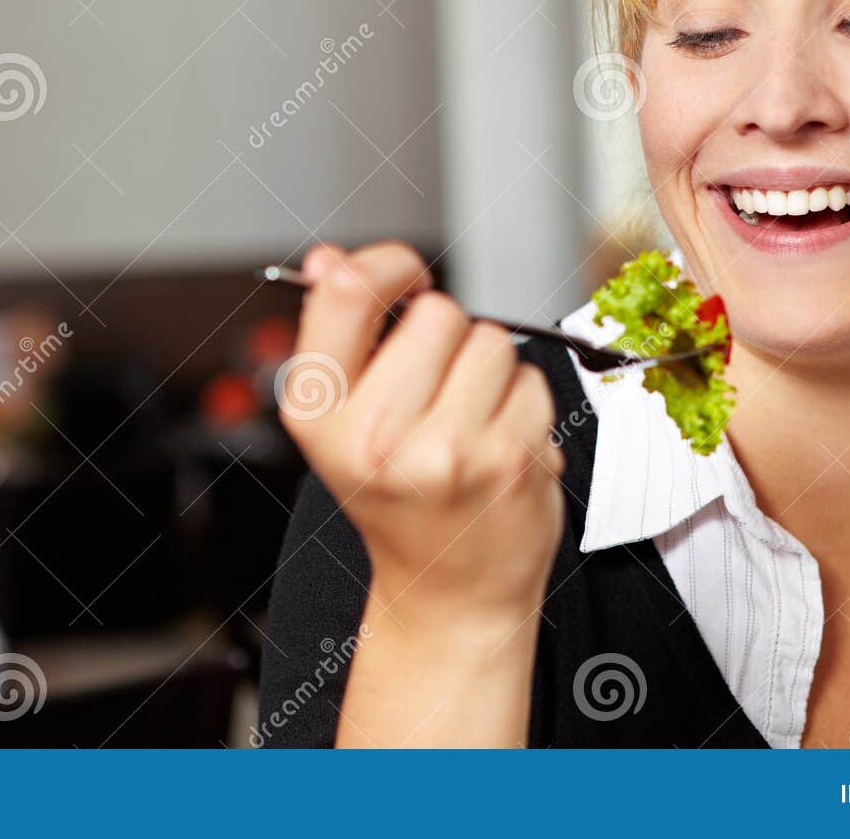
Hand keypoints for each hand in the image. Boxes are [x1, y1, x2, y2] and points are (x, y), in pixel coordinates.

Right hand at [280, 241, 564, 626]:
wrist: (450, 590)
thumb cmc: (400, 496)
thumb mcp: (345, 417)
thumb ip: (340, 331)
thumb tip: (327, 259)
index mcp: (318, 414)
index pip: (349, 290)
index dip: (389, 266)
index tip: (406, 284)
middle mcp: (375, 437)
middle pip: (437, 312)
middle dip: (447, 333)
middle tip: (437, 387)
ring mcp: (446, 452)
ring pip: (491, 341)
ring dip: (490, 369)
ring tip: (469, 420)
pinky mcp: (509, 461)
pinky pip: (532, 380)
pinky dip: (524, 403)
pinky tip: (499, 442)